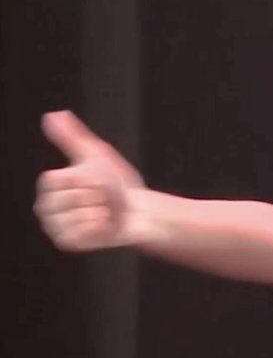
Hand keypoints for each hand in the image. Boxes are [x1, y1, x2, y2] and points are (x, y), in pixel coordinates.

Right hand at [34, 111, 145, 251]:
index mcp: (50, 185)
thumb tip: (54, 115)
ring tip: (104, 212)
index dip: (83, 179)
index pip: (55, 179)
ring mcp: (57, 226)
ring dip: (98, 213)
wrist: (139, 211)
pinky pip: (79, 234)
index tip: (94, 180)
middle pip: (64, 199)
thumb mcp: (96, 155)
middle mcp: (47, 207)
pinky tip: (104, 226)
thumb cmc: (118, 184)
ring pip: (73, 217)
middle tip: (102, 199)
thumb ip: (74, 136)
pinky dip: (98, 228)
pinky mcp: (69, 242)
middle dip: (92, 196)